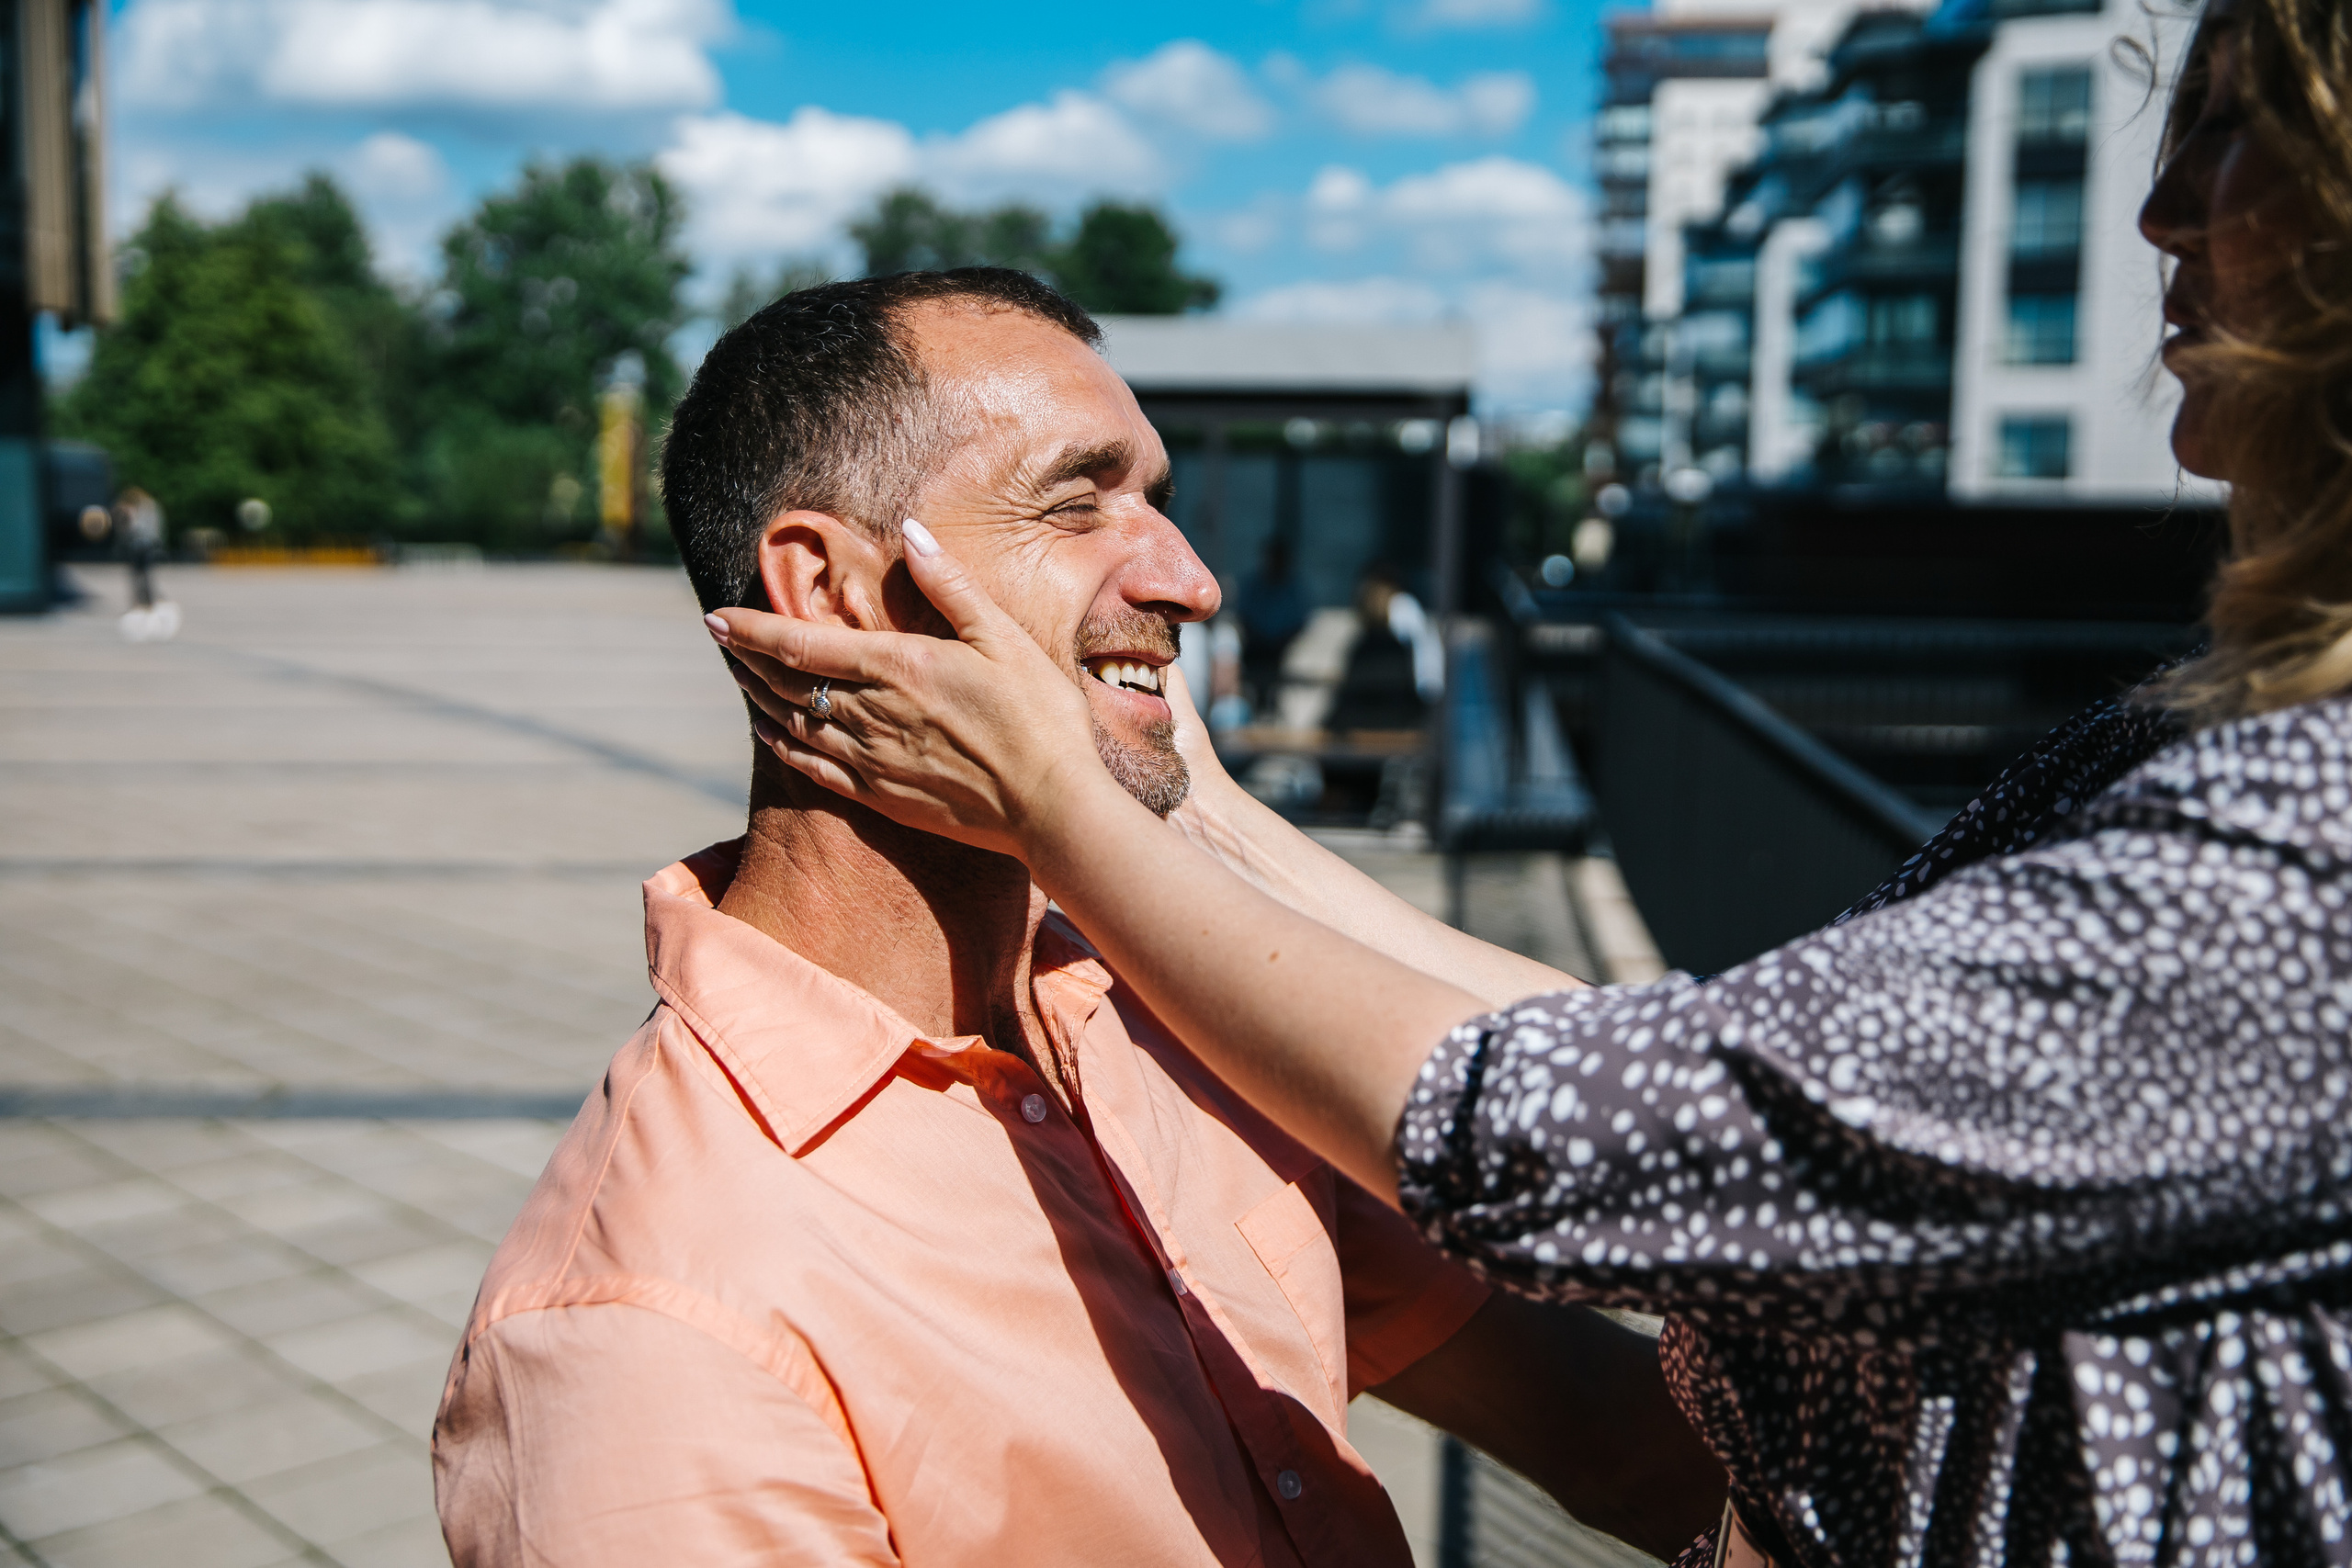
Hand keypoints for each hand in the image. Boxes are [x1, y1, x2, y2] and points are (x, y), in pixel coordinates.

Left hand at [706, 520, 1107, 858]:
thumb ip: (950, 585)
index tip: (714, 616)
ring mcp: (872, 759)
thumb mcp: (1004, 637)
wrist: (1052, 806)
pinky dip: (784, 745)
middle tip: (719, 638)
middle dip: (746, 658)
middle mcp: (872, 713)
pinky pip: (813, 768)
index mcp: (898, 667)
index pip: (802, 644)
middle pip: (787, 683)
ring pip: (794, 722)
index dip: (752, 629)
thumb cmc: (1039, 715)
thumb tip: (911, 533)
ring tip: (737, 676)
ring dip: (759, 696)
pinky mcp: (881, 796)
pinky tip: (772, 733)